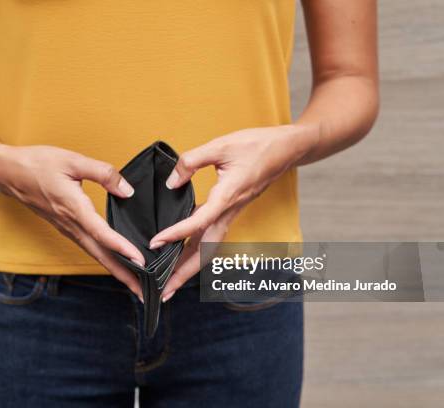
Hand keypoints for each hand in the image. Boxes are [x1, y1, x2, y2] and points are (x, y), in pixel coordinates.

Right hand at [0, 144, 145, 297]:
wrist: (7, 172)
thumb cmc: (37, 163)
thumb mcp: (72, 160)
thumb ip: (103, 173)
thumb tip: (127, 190)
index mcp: (73, 207)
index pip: (101, 233)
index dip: (121, 247)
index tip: (140, 261)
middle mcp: (70, 224)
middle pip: (100, 255)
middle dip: (124, 275)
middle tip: (145, 292)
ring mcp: (66, 228)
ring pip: (95, 254)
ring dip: (117, 271)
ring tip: (136, 285)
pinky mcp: (65, 227)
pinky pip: (89, 247)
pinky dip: (106, 259)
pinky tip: (117, 262)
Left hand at [150, 125, 318, 299]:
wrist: (287, 149)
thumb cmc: (257, 145)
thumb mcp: (221, 145)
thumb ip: (192, 161)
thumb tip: (171, 181)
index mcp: (227, 196)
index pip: (199, 223)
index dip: (177, 234)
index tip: (156, 243)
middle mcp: (230, 212)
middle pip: (205, 251)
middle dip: (184, 273)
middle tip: (164, 292)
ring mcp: (232, 214)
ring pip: (209, 249)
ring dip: (189, 269)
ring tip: (170, 285)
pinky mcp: (231, 212)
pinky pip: (212, 239)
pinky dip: (197, 254)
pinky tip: (183, 258)